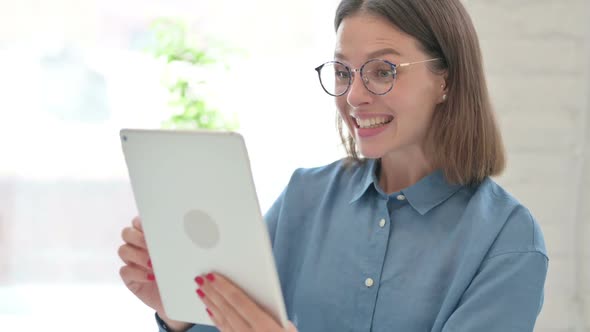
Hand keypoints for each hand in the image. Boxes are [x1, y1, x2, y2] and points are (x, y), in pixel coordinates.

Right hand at [118, 216, 189, 330]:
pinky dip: (137, 273)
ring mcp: (133, 262)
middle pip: (126, 233)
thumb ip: (182, 239)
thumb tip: (192, 227)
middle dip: (138, 238)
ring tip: (154, 264)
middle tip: (152, 247)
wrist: (182, 295)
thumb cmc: (187, 271)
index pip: (139, 221)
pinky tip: (151, 277)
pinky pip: (124, 270)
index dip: (143, 223)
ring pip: (123, 250)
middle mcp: (138, 246)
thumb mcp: (187, 253)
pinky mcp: (130, 278)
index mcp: (151, 236)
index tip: (155, 230)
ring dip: (138, 255)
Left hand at [195, 273, 296, 331]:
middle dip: (212, 293)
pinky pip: (224, 331)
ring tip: (201, 291)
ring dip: (210, 304)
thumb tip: (259, 300)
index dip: (224, 287)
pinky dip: (216, 319)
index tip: (213, 276)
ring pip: (222, 320)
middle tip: (200, 279)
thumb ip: (271, 312)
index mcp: (265, 326)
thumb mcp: (288, 330)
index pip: (239, 301)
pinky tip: (210, 311)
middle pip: (227, 309)